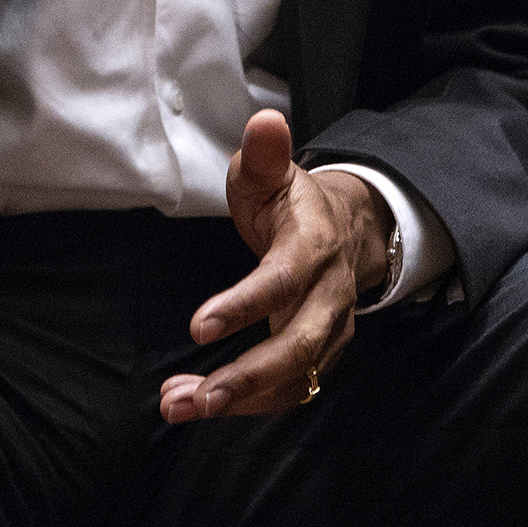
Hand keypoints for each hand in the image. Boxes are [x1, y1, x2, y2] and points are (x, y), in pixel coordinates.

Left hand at [158, 110, 393, 422]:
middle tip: (192, 397)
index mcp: (314, 246)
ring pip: (294, 378)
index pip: (284, 281)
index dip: (245, 306)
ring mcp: (328, 331)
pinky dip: (247, 404)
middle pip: (298, 347)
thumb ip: (264, 155)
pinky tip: (198, 402)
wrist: (347, 231)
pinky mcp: (319, 356)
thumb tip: (265, 121)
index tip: (198, 326)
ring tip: (179, 406)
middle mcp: (329, 296)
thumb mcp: (275, 173)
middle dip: (246, 377)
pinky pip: (290, 391)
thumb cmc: (294, 203)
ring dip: (238, 401)